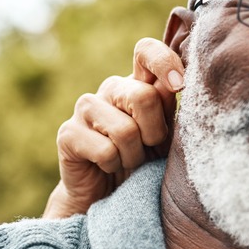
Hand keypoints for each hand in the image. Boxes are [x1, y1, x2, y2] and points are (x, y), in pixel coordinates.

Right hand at [43, 38, 183, 218]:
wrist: (111, 196)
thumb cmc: (149, 161)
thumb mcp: (168, 135)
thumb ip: (171, 107)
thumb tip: (178, 83)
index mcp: (140, 84)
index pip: (147, 51)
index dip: (164, 62)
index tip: (180, 87)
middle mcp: (112, 89)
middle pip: (143, 97)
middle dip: (155, 133)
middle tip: (150, 148)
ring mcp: (86, 108)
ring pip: (125, 130)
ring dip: (135, 155)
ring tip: (130, 160)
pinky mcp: (68, 133)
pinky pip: (105, 150)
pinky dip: (115, 165)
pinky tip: (108, 167)